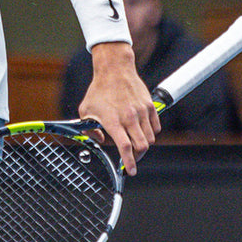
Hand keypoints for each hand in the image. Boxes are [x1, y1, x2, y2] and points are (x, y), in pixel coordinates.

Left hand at [77, 42, 158, 174]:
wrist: (115, 69)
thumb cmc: (99, 90)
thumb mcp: (85, 110)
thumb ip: (89, 130)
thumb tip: (98, 140)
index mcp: (113, 121)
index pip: (125, 147)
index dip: (129, 162)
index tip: (130, 171)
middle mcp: (129, 117)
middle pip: (142, 146)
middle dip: (137, 157)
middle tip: (131, 159)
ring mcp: (142, 112)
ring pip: (150, 139)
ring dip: (143, 145)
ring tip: (134, 142)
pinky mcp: (150, 106)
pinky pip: (156, 127)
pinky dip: (151, 133)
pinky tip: (141, 130)